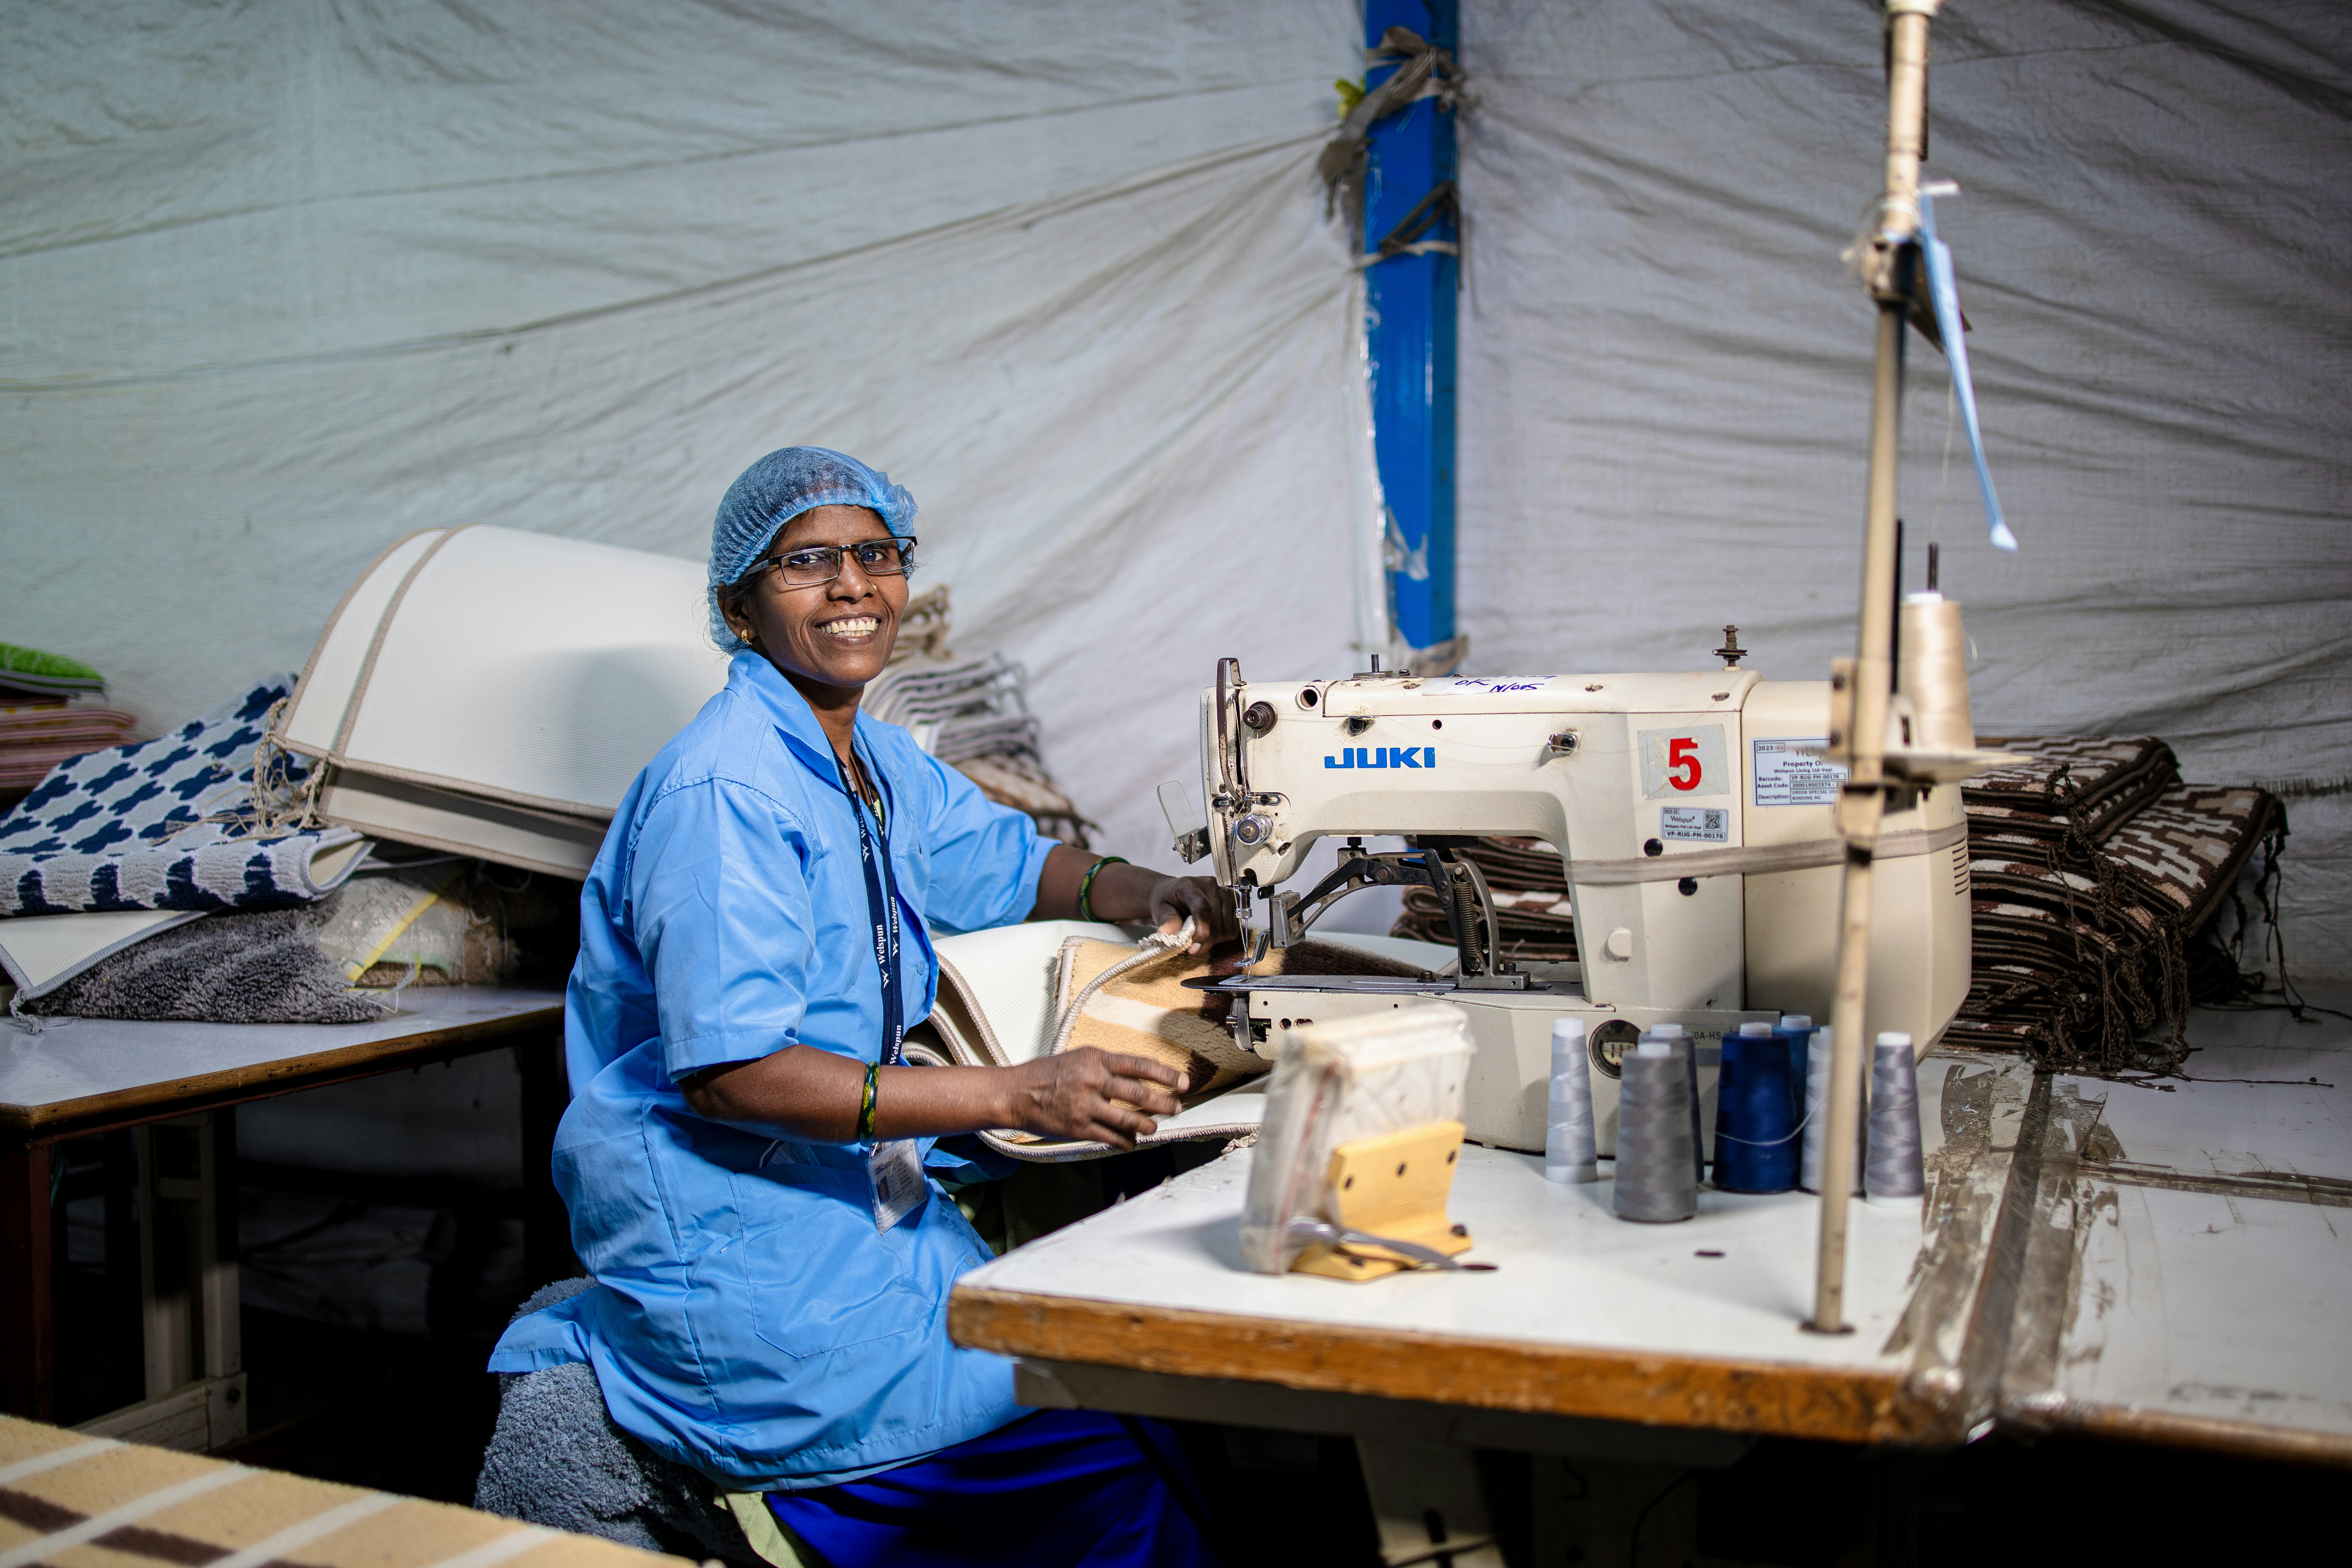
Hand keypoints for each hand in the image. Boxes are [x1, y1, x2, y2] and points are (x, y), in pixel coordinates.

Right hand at [998, 1047, 1188, 1148]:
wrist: (1016, 1093)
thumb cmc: (1047, 1073)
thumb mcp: (1079, 1058)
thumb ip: (1107, 1066)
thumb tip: (1139, 1076)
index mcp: (1096, 1059)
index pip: (1140, 1065)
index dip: (1166, 1074)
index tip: (1183, 1082)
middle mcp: (1093, 1080)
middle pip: (1139, 1094)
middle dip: (1164, 1103)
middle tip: (1177, 1108)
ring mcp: (1085, 1105)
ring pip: (1128, 1119)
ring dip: (1146, 1125)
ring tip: (1153, 1128)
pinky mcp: (1078, 1128)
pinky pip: (1110, 1137)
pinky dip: (1125, 1142)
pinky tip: (1131, 1143)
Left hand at [1151, 874, 1237, 954]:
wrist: (1176, 892)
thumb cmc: (1169, 901)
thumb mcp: (1161, 911)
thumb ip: (1168, 922)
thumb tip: (1168, 935)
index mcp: (1190, 885)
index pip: (1202, 908)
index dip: (1201, 930)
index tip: (1193, 946)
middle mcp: (1212, 886)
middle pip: (1216, 922)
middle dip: (1204, 940)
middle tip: (1191, 945)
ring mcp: (1226, 892)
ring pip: (1226, 928)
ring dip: (1213, 940)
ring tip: (1200, 935)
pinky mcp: (1235, 901)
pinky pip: (1233, 929)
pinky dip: (1222, 936)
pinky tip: (1211, 931)